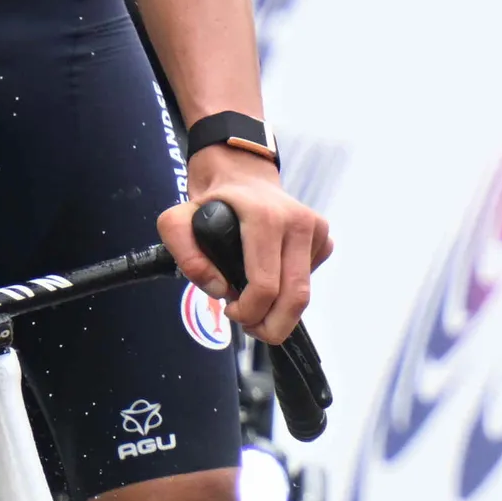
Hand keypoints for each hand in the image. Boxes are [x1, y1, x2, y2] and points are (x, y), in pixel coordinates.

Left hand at [162, 146, 329, 343]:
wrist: (243, 175)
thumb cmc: (212, 203)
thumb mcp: (177, 221)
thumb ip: (186, 257)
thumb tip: (221, 290)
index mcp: (265, 218)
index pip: (265, 286)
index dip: (248, 312)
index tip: (230, 310)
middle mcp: (298, 222)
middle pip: (295, 298)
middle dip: (271, 325)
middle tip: (249, 325)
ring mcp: (316, 229)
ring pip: (305, 294)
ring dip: (281, 314)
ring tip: (256, 308)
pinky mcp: (324, 238)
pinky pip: (309, 279)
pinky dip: (289, 290)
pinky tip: (271, 276)